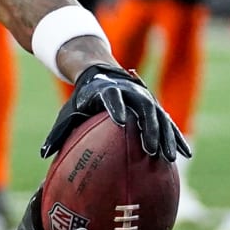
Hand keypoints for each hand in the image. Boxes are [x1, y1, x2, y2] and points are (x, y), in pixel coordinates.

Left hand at [42, 63, 190, 161]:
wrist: (100, 72)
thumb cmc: (82, 99)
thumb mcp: (68, 112)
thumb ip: (57, 132)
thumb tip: (43, 155)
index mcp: (107, 91)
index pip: (112, 99)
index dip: (116, 108)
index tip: (119, 122)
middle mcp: (130, 93)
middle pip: (144, 110)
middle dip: (148, 129)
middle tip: (149, 150)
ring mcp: (145, 99)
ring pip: (160, 118)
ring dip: (166, 137)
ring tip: (170, 157)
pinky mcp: (155, 107)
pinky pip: (168, 124)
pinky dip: (177, 137)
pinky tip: (186, 154)